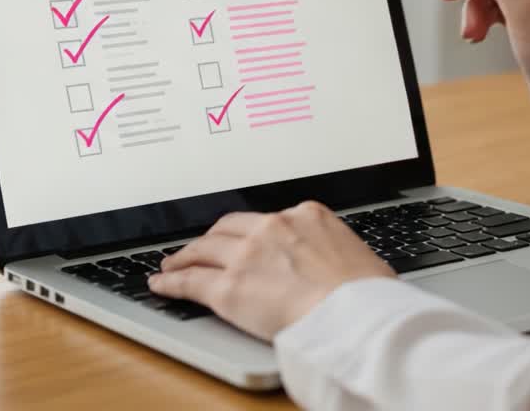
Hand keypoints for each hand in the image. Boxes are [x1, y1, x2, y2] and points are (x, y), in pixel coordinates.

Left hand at [148, 201, 394, 340]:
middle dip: (213, 237)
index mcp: (306, 215)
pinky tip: (161, 283)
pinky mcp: (229, 288)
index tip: (245, 238)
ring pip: (204, 249)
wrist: (357, 313)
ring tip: (174, 263)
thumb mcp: (357, 254)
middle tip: (202, 246)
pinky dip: (171, 281)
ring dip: (185, 256)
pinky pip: (190, 281)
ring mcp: (248, 255)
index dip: (250, 231)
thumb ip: (335, 252)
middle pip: (229, 227)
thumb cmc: (368, 293)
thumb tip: (338, 266)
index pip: (267, 220)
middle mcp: (273, 227)